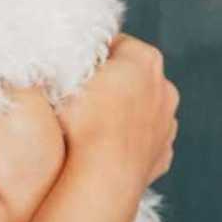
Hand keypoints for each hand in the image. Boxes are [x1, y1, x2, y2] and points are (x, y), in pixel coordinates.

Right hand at [53, 33, 179, 192]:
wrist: (103, 177)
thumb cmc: (81, 124)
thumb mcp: (63, 79)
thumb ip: (66, 64)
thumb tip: (54, 62)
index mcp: (144, 59)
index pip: (115, 44)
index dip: (91, 56)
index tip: (73, 70)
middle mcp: (165, 87)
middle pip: (133, 77)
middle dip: (110, 83)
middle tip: (78, 98)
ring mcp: (167, 123)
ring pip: (141, 110)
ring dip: (121, 114)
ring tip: (90, 128)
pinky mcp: (163, 154)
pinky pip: (143, 141)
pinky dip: (128, 142)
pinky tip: (104, 150)